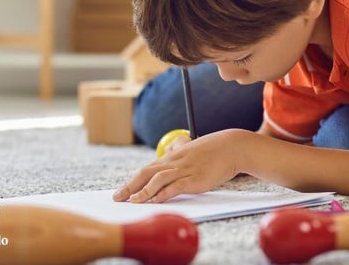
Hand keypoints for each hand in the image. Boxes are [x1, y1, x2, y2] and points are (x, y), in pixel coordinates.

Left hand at [113, 129, 247, 202]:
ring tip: (132, 201)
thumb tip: (172, 149)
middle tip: (116, 198)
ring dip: (143, 191)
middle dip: (130, 186)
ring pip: (158, 179)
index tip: (120, 192)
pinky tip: (156, 200)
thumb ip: (180, 150)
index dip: (132, 181)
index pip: (147, 169)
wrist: (232, 147)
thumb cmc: (213, 150)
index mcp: (173, 157)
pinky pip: (176, 186)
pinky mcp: (196, 179)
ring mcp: (185, 170)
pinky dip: (164, 193)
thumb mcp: (192, 149)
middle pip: (146, 173)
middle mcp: (175, 162)